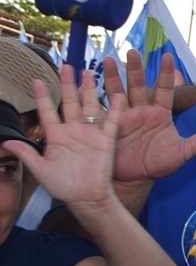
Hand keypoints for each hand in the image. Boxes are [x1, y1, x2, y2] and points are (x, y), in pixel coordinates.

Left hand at [5, 68, 121, 211]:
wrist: (87, 198)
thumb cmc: (63, 187)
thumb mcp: (41, 171)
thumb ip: (27, 154)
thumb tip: (7, 142)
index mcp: (56, 137)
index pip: (47, 112)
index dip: (42, 97)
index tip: (36, 81)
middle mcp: (73, 132)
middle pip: (70, 103)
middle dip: (67, 85)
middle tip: (66, 67)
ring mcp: (90, 134)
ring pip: (89, 107)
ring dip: (89, 91)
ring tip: (87, 74)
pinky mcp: (106, 140)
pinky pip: (111, 122)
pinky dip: (113, 109)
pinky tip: (115, 95)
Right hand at [104, 51, 195, 185]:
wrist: (135, 180)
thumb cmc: (159, 165)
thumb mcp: (182, 153)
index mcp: (160, 113)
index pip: (165, 89)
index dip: (167, 74)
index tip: (169, 56)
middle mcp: (141, 111)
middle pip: (139, 86)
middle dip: (136, 69)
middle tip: (133, 52)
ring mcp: (123, 116)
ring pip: (118, 92)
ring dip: (113, 77)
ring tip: (109, 60)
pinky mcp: (107, 126)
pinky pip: (101, 108)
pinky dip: (94, 96)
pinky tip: (87, 81)